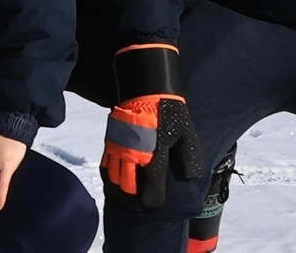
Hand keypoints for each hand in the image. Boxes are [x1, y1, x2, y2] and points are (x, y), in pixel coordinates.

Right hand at [103, 42, 204, 210]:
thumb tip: (189, 177)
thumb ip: (189, 159)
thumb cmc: (168, 115)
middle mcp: (133, 158)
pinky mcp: (111, 144)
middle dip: (136, 201)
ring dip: (122, 193)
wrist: (145, 92)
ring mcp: (119, 151)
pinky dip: (111, 179)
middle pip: (128, 192)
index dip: (153, 201)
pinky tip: (118, 182)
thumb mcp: (186, 136)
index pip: (149, 193)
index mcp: (153, 158)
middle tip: (143, 203)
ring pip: (115, 182)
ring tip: (130, 196)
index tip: (157, 200)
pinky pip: (106, 168)